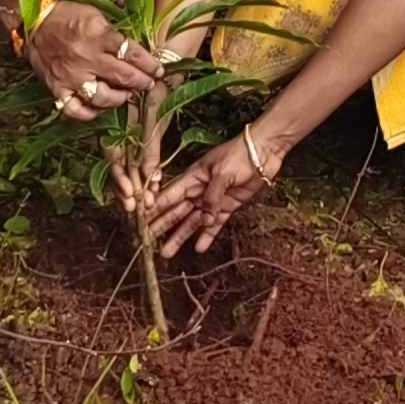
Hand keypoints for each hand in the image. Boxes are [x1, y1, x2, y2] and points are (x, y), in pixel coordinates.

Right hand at [22, 0, 163, 121]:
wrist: (33, 21)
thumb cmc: (67, 15)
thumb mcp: (96, 16)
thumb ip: (114, 36)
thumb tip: (136, 54)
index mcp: (97, 34)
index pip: (132, 53)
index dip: (150, 64)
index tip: (159, 70)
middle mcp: (85, 58)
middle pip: (123, 76)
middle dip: (142, 82)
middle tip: (150, 84)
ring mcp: (71, 76)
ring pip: (102, 97)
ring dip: (120, 98)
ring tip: (127, 95)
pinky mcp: (57, 88)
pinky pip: (76, 109)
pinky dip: (90, 113)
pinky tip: (100, 108)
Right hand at [147, 122, 285, 255]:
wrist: (264, 150)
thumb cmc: (239, 154)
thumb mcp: (222, 173)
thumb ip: (212, 197)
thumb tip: (204, 220)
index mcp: (192, 178)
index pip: (168, 197)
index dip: (154, 210)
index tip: (140, 223)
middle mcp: (199, 191)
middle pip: (176, 212)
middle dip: (161, 227)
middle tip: (147, 243)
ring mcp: (213, 200)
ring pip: (193, 221)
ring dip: (180, 236)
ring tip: (166, 253)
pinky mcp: (228, 206)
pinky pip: (215, 224)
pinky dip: (207, 236)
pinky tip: (199, 248)